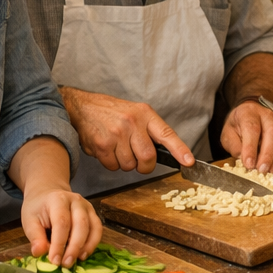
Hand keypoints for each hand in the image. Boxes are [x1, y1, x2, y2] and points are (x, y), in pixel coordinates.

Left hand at [20, 185, 101, 266]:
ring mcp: (87, 206)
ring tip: (76, 261)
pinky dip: (92, 243)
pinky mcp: (92, 213)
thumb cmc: (37, 208)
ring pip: (93, 227)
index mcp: (58, 199)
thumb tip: (39, 253)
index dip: (59, 244)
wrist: (47, 193)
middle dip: (74, 247)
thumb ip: (35, 236)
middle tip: (66, 264)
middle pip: (81, 225)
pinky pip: (98, 229)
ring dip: (86, 247)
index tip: (54, 261)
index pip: (61, 223)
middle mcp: (76, 201)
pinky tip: (83, 254)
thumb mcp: (29, 220)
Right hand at [61, 87, 193, 173]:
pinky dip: (110, 163)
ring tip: (117, 148)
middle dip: (145, 165)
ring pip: (129, 165)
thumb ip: (150, 130)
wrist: (83, 106)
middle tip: (139, 161)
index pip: (166, 134)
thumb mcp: (136, 112)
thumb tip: (169, 153)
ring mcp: (116, 133)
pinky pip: (113, 166)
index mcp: (145, 114)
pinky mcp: (102, 144)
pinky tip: (106, 149)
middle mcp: (132, 122)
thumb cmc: (112, 112)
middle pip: (148, 157)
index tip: (189, 162)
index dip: (180, 150)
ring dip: (125, 163)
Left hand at [220, 101, 272, 172]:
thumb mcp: (228, 134)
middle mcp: (265, 115)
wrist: (248, 114)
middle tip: (261, 169)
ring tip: (270, 170)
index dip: (251, 147)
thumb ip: (234, 146)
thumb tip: (242, 158)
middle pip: (271, 132)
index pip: (252, 129)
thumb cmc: (237, 126)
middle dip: (267, 154)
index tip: (249, 164)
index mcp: (248, 113)